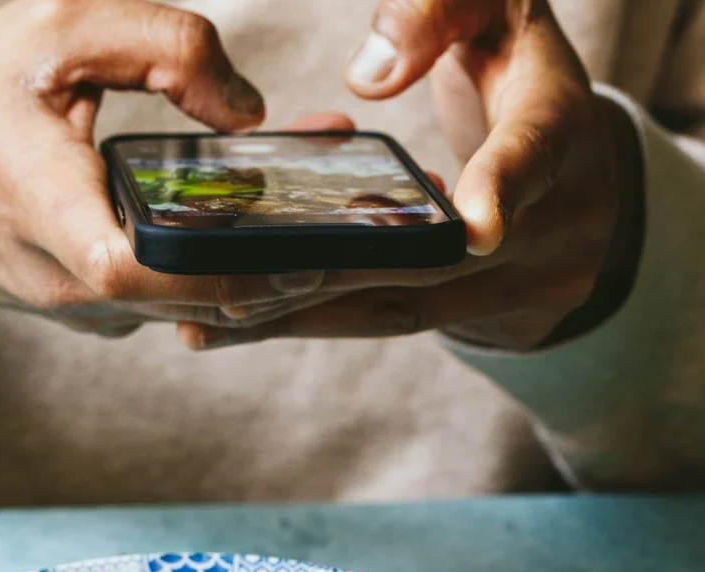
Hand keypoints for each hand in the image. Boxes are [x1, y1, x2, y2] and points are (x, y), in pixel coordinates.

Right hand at [0, 0, 326, 340]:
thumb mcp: (53, 27)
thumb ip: (159, 44)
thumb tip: (249, 112)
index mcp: (45, 209)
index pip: (136, 270)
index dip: (221, 273)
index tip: (302, 253)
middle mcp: (71, 284)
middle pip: (195, 300)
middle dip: (288, 266)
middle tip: (367, 224)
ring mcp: (86, 312)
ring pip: (196, 306)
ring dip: (269, 265)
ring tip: (334, 208)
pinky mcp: (99, 313)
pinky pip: (177, 300)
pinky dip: (228, 266)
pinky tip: (267, 219)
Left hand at [180, 0, 643, 352]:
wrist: (577, 156)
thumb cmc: (512, 53)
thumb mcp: (491, 1)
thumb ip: (436, 10)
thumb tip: (370, 74)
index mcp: (558, 120)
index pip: (535, 152)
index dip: (503, 186)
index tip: (474, 224)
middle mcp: (558, 216)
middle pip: (442, 264)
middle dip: (340, 276)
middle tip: (237, 290)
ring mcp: (529, 281)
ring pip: (410, 310)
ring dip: (308, 317)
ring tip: (211, 323)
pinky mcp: (490, 315)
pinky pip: (399, 321)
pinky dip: (325, 321)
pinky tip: (249, 323)